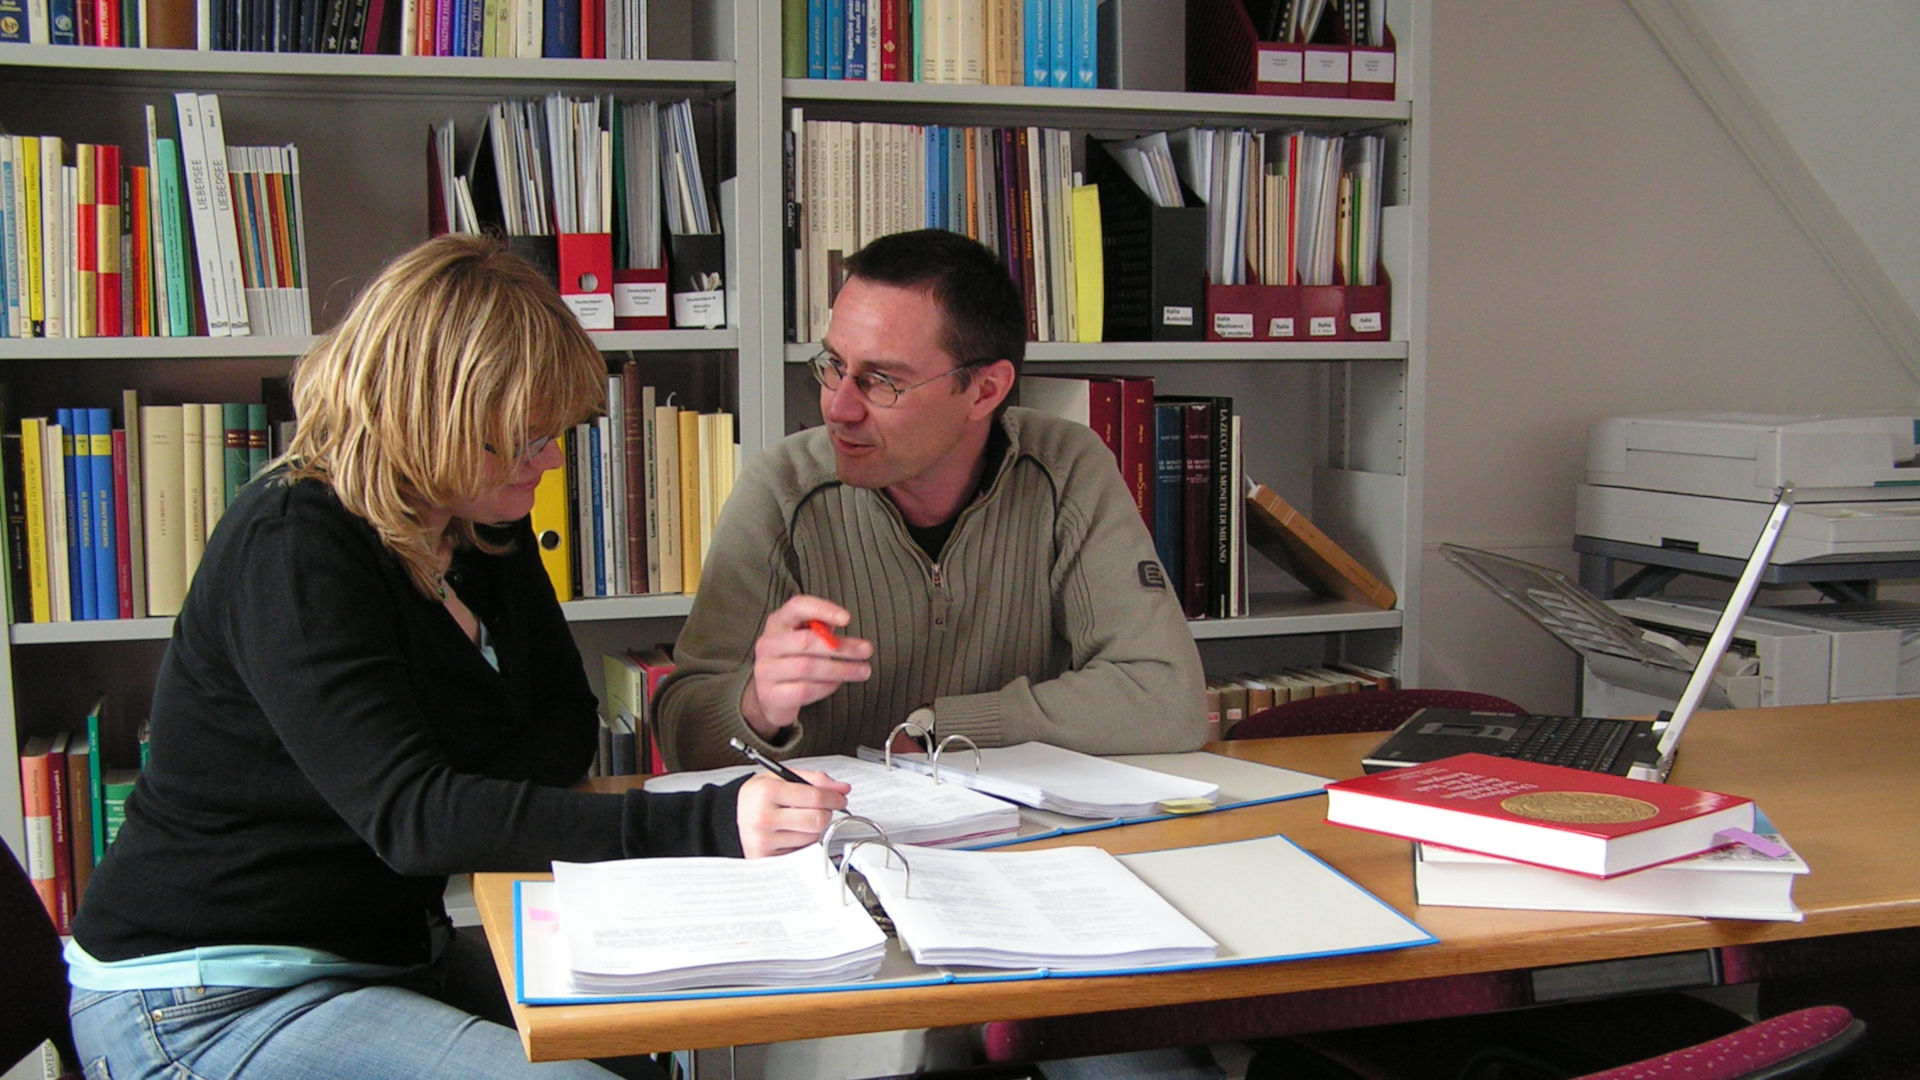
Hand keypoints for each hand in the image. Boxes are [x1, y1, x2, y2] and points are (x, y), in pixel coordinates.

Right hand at [735, 769, 850, 857]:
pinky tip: (790, 833)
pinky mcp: (766, 858)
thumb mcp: (779, 777)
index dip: (834, 797)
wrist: (728, 816)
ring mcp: (764, 841)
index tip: (840, 798)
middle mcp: (764, 818)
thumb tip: (842, 788)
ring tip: (797, 820)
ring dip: (813, 829)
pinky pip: (801, 851)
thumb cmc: (756, 796)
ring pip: (812, 838)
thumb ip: (813, 779)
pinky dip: (802, 842)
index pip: (815, 797)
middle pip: (817, 820)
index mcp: (767, 792)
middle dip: (825, 813)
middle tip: (820, 809)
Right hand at [740, 596, 872, 739]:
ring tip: (863, 671)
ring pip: (807, 667)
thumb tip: (842, 620)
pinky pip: (804, 690)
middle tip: (867, 651)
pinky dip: (826, 687)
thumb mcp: (804, 638)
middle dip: (841, 647)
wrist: (770, 696)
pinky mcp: (771, 695)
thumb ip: (821, 629)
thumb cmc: (794, 660)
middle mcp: (767, 644)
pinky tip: (838, 684)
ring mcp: (766, 670)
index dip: (822, 609)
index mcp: (777, 622)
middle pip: (806, 641)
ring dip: (840, 669)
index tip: (847, 619)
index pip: (797, 607)